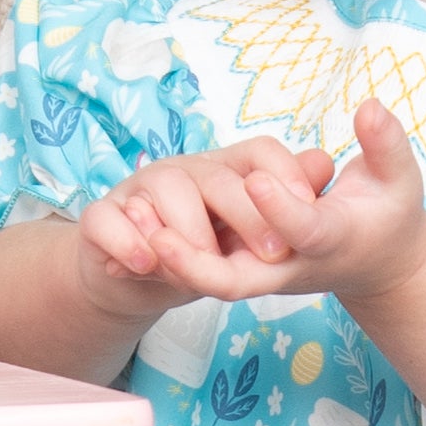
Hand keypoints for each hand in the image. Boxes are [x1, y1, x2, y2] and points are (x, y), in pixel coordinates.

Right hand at [75, 135, 336, 299]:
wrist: (134, 274)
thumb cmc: (201, 245)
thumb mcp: (246, 230)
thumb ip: (283, 200)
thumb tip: (323, 164)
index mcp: (224, 171)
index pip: (258, 152)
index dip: (285, 172)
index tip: (310, 206)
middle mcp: (183, 172)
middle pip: (215, 176)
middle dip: (246, 212)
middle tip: (272, 252)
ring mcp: (139, 192)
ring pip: (163, 187)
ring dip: (186, 227)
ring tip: (205, 262)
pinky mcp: (101, 219)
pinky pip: (106, 220)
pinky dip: (125, 240)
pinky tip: (146, 264)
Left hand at [77, 102, 425, 306]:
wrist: (376, 264)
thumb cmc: (387, 214)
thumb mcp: (399, 179)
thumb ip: (386, 144)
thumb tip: (370, 105)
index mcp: (332, 239)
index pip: (303, 230)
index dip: (280, 209)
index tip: (256, 180)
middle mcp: (293, 266)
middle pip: (240, 280)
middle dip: (199, 264)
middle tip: (159, 239)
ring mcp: (267, 274)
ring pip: (213, 280)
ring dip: (172, 264)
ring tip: (134, 232)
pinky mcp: (249, 270)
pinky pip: (204, 272)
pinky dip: (170, 261)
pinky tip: (134, 237)